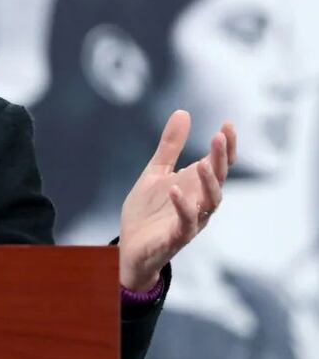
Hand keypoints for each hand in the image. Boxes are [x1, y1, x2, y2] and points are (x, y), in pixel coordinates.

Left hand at [118, 110, 235, 290]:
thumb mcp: (156, 171)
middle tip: (220, 136)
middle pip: (219, 180)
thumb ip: (170, 146)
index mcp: (196, 186)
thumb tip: (183, 112)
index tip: (228, 124)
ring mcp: (190, 221)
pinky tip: (174, 190)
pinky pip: (185, 224)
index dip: (226, 147)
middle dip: (221, 159)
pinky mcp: (175, 238)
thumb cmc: (148, 210)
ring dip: (209, 183)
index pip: (219, 164)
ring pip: (210, 202)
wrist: (130, 246)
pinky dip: (183, 208)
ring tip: (204, 163)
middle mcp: (199, 203)